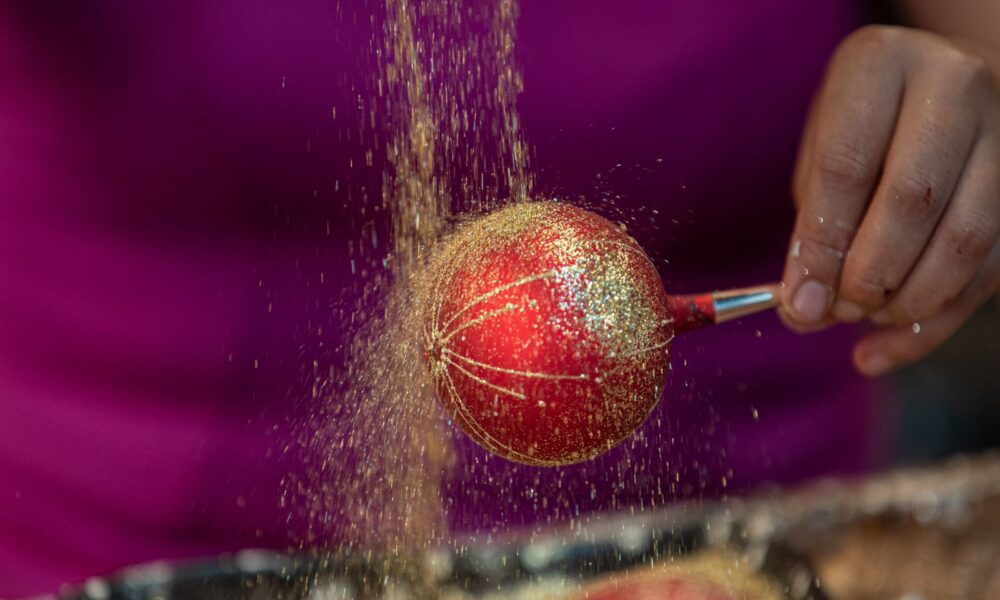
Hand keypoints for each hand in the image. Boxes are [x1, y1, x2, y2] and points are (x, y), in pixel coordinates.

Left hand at [782, 25, 999, 375]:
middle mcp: (955, 86)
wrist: (940, 88)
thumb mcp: (822, 148)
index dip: (822, 244)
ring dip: (909, 301)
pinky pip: (992, 267)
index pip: (847, 166)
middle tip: (835, 313)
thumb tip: (805, 308)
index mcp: (882, 65)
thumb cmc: (863, 126)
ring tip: (864, 322)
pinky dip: (936, 322)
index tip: (799, 302)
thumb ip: (814, 220)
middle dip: (869, 275)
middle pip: (915, 200)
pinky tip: (887, 347)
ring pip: (967, 238)